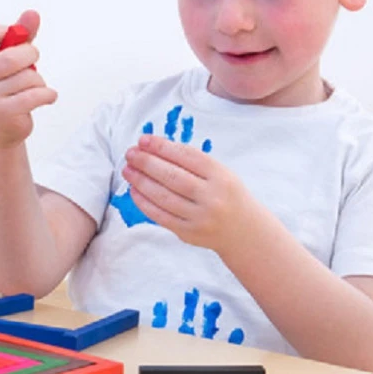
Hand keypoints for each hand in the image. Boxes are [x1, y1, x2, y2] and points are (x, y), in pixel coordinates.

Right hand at [0, 9, 57, 149]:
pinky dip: (48, 94)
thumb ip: (21, 37)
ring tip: (34, 88)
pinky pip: (35, 95)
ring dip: (39, 81)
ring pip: (27, 77)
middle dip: (31, 55)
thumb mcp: (9, 62)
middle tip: (33, 62)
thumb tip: (32, 13)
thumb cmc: (5, 90)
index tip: (16, 41)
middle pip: (11, 57)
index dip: (5, 32)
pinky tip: (46, 97)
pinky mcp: (3, 113)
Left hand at [120, 134, 254, 254]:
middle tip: (131, 153)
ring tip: (128, 170)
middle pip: (173, 177)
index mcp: (221, 176)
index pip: (187, 157)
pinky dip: (144, 202)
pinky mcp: (188, 233)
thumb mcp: (221, 173)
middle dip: (147, 163)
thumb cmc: (228, 195)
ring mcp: (200, 217)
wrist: (244, 231)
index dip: (162, 147)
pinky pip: (161, 216)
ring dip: (141, 182)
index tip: (144, 140)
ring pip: (163, 197)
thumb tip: (154, 149)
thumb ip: (193, 162)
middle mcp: (212, 197)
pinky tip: (134, 190)